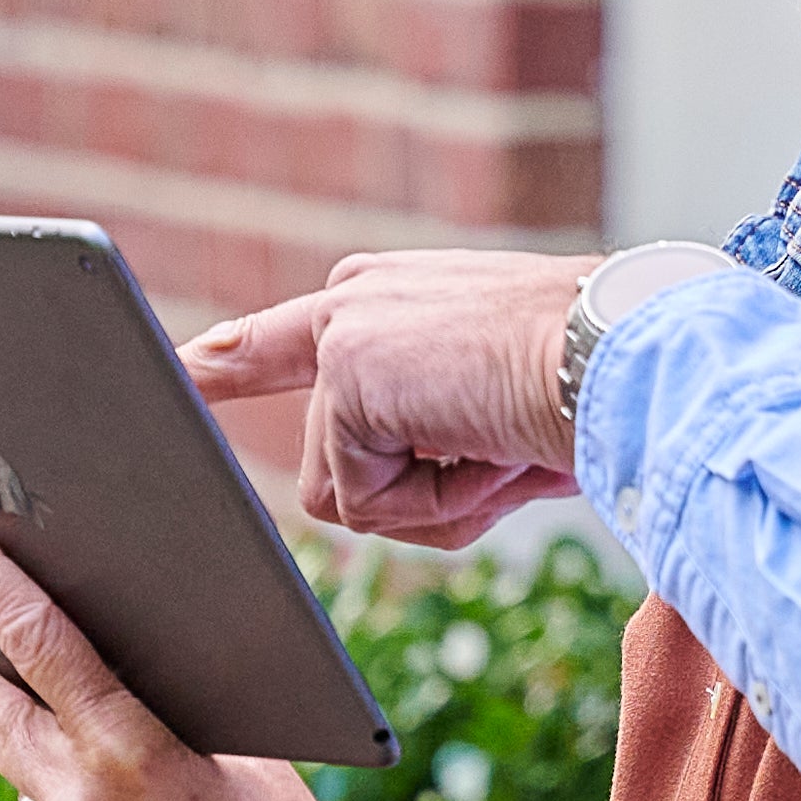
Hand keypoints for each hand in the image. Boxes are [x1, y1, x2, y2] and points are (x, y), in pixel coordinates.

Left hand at [175, 251, 621, 548]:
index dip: (226, 362)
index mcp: (387, 297)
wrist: (622, 358)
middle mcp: (353, 300)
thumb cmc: (586, 386)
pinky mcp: (347, 381)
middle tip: (500, 448)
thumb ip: (432, 435)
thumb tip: (383, 497)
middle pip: (336, 466)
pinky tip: (484, 445)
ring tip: (499, 439)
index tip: (178, 369)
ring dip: (436, 499)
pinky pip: (368, 503)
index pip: (281, 341)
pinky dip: (438, 501)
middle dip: (417, 496)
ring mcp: (344, 336)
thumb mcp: (500, 404)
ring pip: (353, 496)